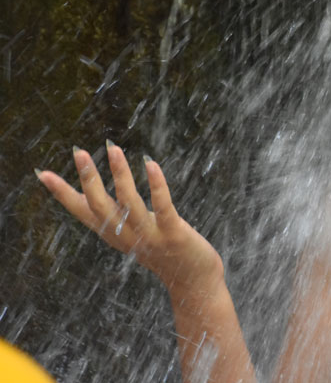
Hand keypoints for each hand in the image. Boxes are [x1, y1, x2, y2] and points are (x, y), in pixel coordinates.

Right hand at [37, 142, 223, 297]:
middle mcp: (125, 235)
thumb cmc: (161, 250)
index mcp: (112, 234)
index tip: (41, 173)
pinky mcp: (173, 233)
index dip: (61, 193)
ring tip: (113, 148)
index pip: (81, 211)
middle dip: (88, 178)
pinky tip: (150, 163)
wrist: (192, 280)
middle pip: (99, 205)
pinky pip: (163, 206)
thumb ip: (113, 216)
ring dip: (120, 174)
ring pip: (129, 202)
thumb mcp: (130, 233)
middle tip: (79, 151)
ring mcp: (149, 235)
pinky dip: (156, 185)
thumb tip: (91, 192)